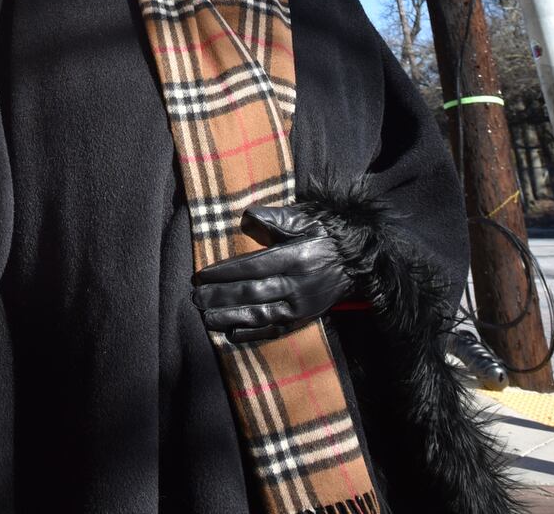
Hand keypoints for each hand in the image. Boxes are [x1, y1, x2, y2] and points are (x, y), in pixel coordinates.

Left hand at [191, 205, 355, 343]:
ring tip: (206, 317)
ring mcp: (301, 306)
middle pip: (253, 293)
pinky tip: (231, 334)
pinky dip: (253, 334)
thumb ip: (274, 218)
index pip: (253, 267)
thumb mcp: (303, 219)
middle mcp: (298, 285)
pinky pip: (276, 330)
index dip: (225, 273)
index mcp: (295, 258)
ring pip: (262, 315)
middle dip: (221, 296)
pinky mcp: (304, 319)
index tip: (201, 275)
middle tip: (196, 297)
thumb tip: (246, 220)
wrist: (357, 261)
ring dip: (231, 317)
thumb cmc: (323, 236)